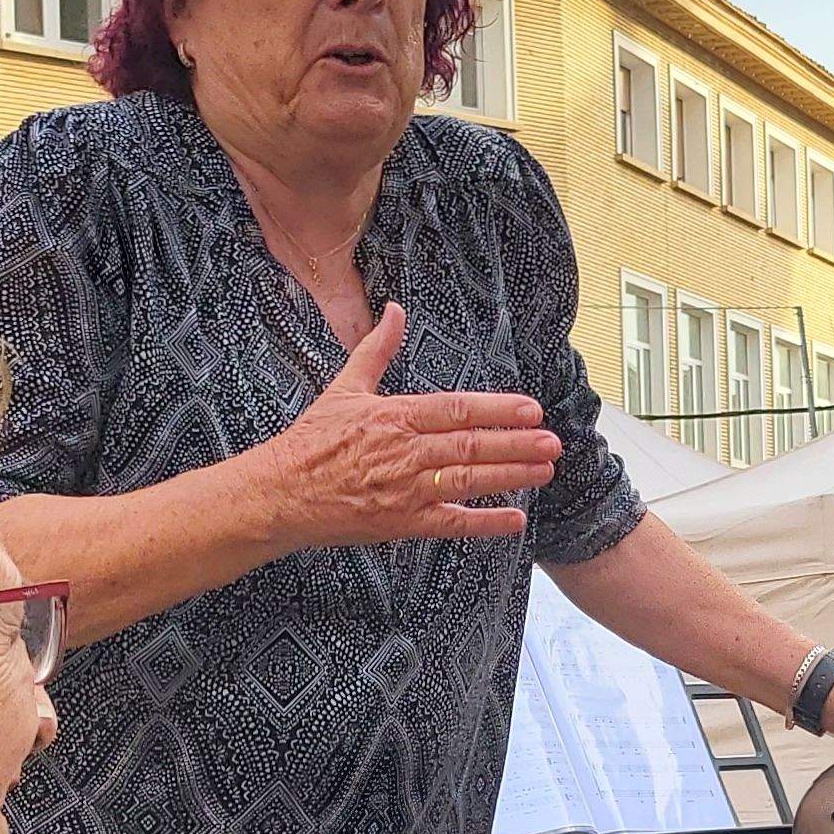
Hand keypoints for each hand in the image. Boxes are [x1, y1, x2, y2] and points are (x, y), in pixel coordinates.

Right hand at [257, 304, 564, 548]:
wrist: (280, 493)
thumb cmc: (311, 441)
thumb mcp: (344, 388)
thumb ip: (377, 349)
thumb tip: (394, 309)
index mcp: (394, 416)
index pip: (457, 409)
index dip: (497, 410)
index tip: (531, 409)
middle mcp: (405, 452)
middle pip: (471, 446)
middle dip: (516, 444)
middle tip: (553, 442)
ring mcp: (405, 490)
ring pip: (468, 482)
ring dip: (511, 477)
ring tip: (545, 471)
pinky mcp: (401, 523)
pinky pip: (451, 523)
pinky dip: (484, 523)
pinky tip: (515, 521)